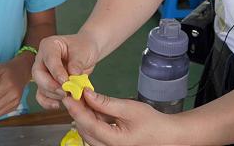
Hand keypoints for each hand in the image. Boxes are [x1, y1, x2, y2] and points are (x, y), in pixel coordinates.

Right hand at [32, 34, 99, 109]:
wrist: (88, 51)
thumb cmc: (84, 48)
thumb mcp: (83, 52)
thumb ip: (77, 64)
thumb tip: (73, 77)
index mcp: (49, 45)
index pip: (49, 59)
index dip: (56, 71)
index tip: (66, 81)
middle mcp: (42, 58)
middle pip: (38, 74)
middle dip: (50, 85)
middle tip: (64, 92)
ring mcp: (43, 71)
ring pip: (40, 85)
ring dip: (52, 94)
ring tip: (67, 96)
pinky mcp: (47, 83)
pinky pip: (42, 94)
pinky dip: (48, 102)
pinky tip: (57, 105)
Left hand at [63, 89, 182, 145]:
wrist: (165, 136)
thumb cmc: (151, 123)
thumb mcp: (129, 108)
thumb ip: (106, 103)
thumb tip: (87, 94)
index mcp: (113, 141)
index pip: (88, 125)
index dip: (76, 110)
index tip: (69, 96)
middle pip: (84, 129)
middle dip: (77, 111)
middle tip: (74, 93)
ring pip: (87, 132)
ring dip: (83, 115)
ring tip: (82, 98)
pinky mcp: (108, 145)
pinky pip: (94, 134)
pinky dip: (91, 120)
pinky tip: (92, 107)